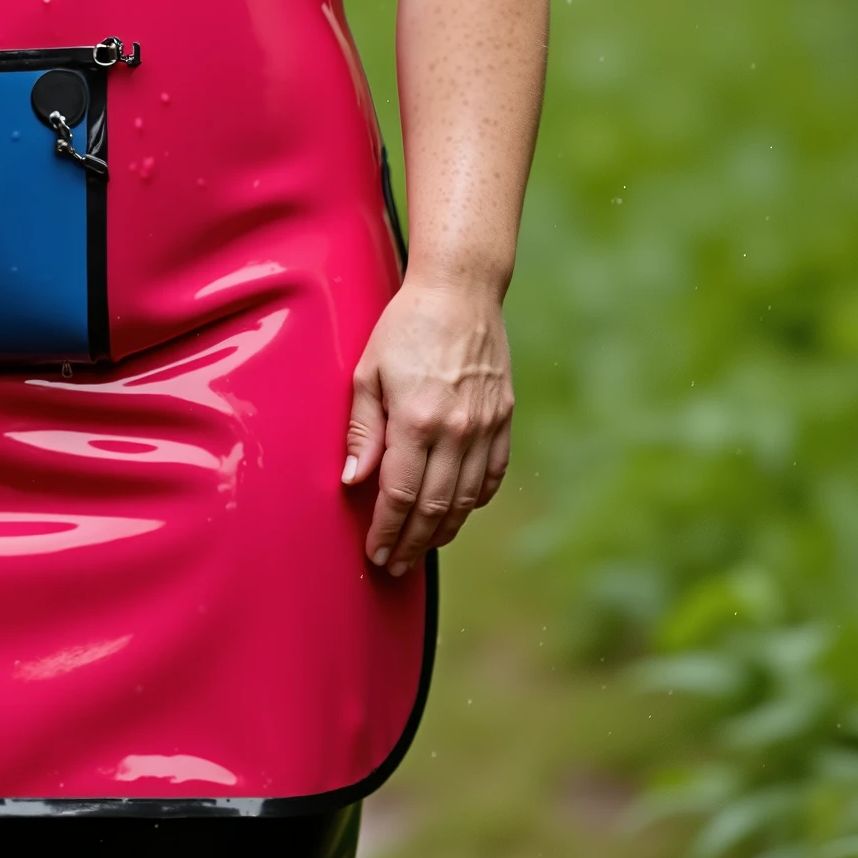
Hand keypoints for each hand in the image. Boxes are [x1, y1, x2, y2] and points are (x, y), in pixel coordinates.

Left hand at [340, 273, 514, 577]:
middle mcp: (457, 429)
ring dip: (444, 530)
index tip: (376, 552)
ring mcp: (486, 425)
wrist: (461, 293)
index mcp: (417, 419)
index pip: (401, 494)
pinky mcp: (504, 418)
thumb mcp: (368, 374)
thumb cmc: (405, 328)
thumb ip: (362, 431)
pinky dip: (475, 501)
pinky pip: (493, 475)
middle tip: (394, 564)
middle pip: (435, 506)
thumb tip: (353, 481)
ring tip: (421, 547)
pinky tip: (457, 512)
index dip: (387, 530)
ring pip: (467, 498)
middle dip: (412, 542)